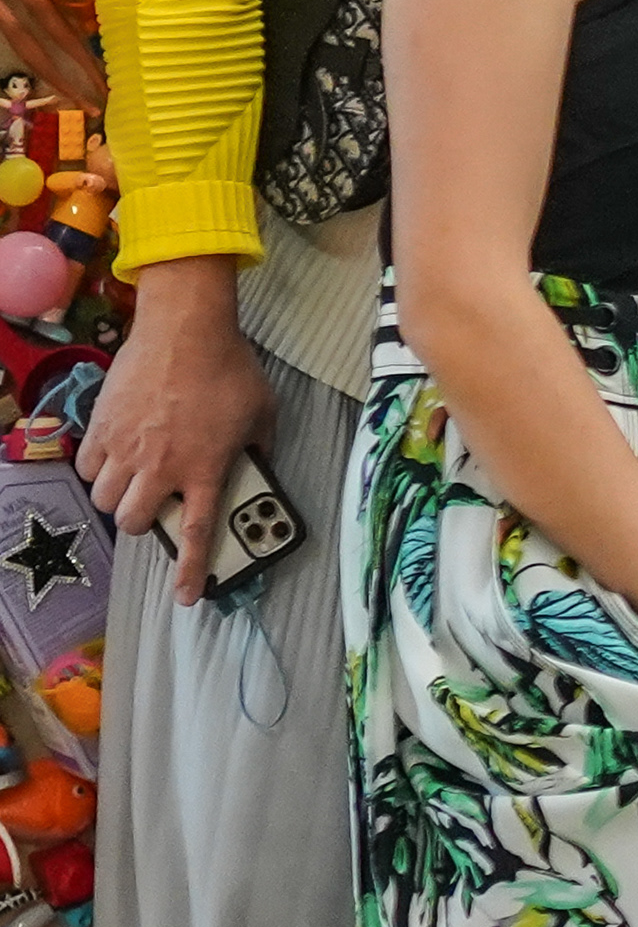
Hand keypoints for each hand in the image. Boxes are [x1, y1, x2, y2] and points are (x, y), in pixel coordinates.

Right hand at [80, 259, 275, 604]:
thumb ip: (260, 448)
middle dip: (143, 525)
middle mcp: (162, 467)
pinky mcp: (102, 426)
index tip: (186, 596)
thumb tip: (258, 466)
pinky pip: (85, 466)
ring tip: (131, 484)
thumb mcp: (264, 415)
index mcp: (206, 470)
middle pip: (135, 522)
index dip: (190, 570)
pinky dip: (95, 470)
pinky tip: (110, 458)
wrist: (186, 330)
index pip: (196, 533)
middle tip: (153, 508)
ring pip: (105, 499)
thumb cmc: (231, 369)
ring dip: (118, 499)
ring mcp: (126, 448)